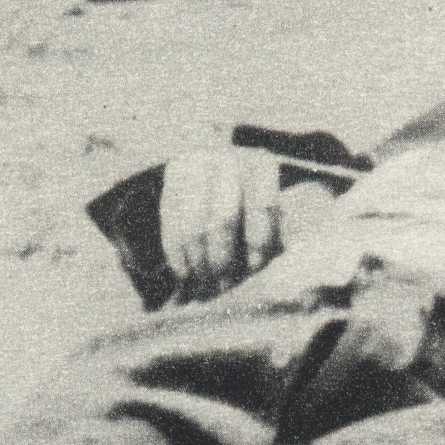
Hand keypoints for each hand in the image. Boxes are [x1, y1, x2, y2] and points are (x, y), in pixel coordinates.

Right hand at [160, 148, 285, 302]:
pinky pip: (171, 219)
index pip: (263, 206)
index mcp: (262, 165)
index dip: (259, 240)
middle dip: (221, 258)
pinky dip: (176, 252)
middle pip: (223, 219)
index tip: (254, 266)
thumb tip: (263, 259)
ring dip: (197, 260)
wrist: (218, 170)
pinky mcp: (174, 173)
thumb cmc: (251, 208)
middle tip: (221, 285)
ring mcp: (199, 162)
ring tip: (202, 284)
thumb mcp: (271, 217)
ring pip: (193, 223)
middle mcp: (230, 159)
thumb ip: (274, 237)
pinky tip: (183, 273)